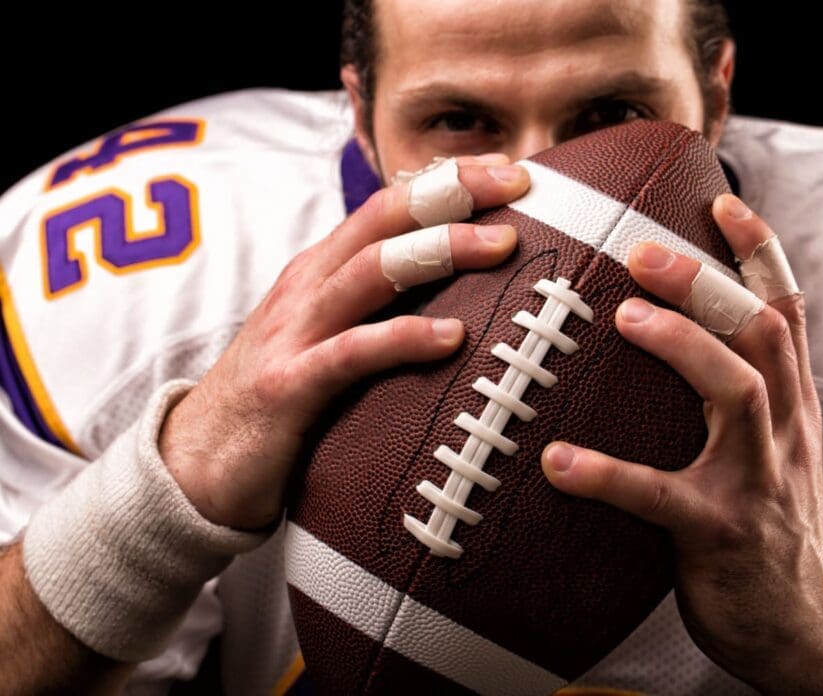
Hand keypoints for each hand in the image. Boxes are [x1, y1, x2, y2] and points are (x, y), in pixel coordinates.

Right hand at [160, 156, 529, 529]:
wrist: (194, 462)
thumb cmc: (280, 395)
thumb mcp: (326, 335)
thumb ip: (375, 307)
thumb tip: (454, 294)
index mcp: (321, 271)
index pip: (387, 206)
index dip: (446, 180)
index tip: (508, 167)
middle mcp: (308, 288)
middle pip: (383, 219)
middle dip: (452, 192)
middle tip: (518, 182)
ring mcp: (296, 333)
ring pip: (372, 270)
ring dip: (441, 250)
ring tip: (502, 245)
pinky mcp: (290, 387)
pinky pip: (353, 352)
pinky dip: (404, 337)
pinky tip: (452, 337)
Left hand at [541, 195, 822, 692]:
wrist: (802, 630)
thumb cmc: (768, 532)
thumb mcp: (770, 454)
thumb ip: (737, 399)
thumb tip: (676, 343)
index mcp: (791, 407)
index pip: (785, 312)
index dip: (758, 253)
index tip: (720, 202)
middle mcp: (784, 431)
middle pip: (760, 332)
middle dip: (708, 280)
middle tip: (644, 249)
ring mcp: (758, 481)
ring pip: (736, 391)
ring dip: (681, 345)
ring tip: (623, 316)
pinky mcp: (720, 534)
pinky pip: (661, 498)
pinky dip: (611, 474)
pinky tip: (559, 462)